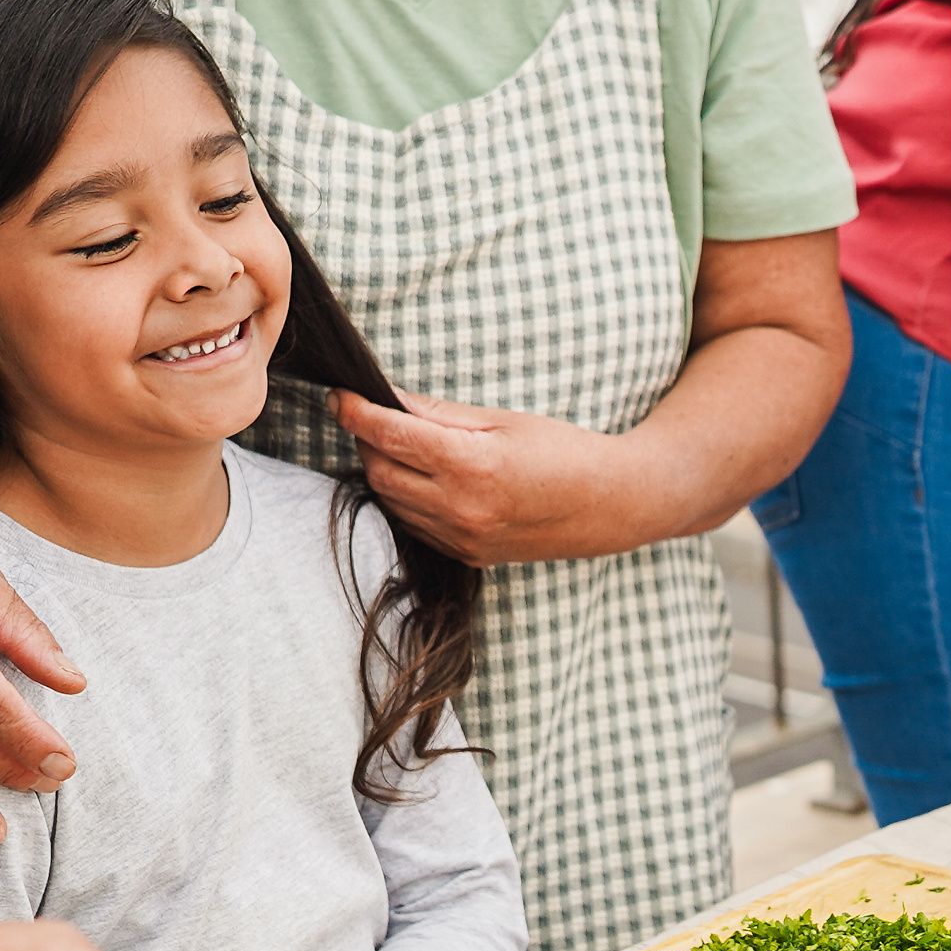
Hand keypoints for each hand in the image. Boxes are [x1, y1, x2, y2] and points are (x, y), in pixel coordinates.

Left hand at [334, 389, 664, 564]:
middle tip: (371, 415)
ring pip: (392, 501)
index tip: (340, 395)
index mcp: (471, 465)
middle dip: (367, 440)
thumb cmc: (564, 452)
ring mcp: (462, 537)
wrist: (610, 506)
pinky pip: (414, 525)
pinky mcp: (466, 555)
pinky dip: (405, 498)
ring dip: (383, 470)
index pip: (389, 434)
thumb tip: (390, 399)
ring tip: (398, 444)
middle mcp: (461, 507)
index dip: (355, 412)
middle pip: (380, 470)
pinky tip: (421, 478)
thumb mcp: (504, 420)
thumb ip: (441, 414)